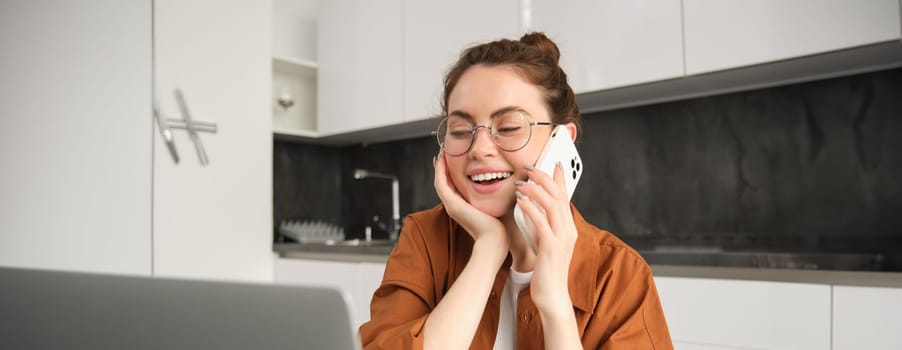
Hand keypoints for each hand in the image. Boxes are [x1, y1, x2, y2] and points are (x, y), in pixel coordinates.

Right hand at [433, 153, 507, 247]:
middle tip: (444, 151)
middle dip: (443, 167)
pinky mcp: (452, 205)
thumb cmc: (500, 227)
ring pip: (439, 182)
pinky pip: (441, 184)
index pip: (452, 186)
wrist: (495, 240)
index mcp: (463, 208)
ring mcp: (451, 206)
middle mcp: (454, 207)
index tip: (454, 157)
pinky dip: (440, 171)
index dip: (451, 172)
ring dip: (439, 166)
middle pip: (444, 183)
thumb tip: (510, 185)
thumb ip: (497, 197)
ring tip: (442, 152)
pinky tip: (442, 159)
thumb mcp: (496, 207)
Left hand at [515, 163, 577, 311]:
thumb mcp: (545, 243)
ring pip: (552, 205)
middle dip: (544, 178)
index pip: (566, 197)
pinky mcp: (551, 248)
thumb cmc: (545, 270)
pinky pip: (542, 222)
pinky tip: (520, 201)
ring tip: (521, 182)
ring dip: (536, 190)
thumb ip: (542, 226)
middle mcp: (568, 230)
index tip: (554, 162)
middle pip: (559, 196)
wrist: (552, 296)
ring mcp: (562, 239)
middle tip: (529, 167)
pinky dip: (531, 208)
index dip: (560, 178)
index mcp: (568, 228)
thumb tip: (532, 208)